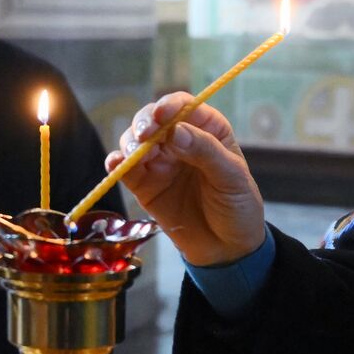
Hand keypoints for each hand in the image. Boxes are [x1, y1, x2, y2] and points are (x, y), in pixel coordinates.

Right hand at [108, 93, 265, 266]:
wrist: (228, 248)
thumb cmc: (237, 206)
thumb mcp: (232, 177)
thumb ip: (206, 152)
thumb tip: (176, 131)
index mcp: (208, 130)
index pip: (184, 107)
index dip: (170, 106)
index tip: (162, 116)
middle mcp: (180, 140)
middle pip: (154, 119)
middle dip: (145, 122)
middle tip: (144, 136)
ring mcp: (160, 161)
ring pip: (135, 140)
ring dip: (130, 142)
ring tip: (135, 155)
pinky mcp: (144, 184)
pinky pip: (125, 168)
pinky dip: (116, 163)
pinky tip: (116, 164)